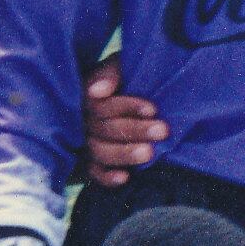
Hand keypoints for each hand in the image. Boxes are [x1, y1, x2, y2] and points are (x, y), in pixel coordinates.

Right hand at [80, 60, 163, 185]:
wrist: (112, 100)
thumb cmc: (122, 81)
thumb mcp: (118, 68)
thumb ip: (111, 73)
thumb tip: (98, 91)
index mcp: (85, 97)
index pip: (102, 105)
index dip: (127, 107)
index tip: (153, 109)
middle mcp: (81, 121)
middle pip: (105, 128)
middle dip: (135, 130)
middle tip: (163, 130)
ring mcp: (82, 143)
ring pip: (100, 151)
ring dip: (124, 153)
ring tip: (150, 154)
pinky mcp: (86, 163)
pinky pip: (92, 173)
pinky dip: (106, 177)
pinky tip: (124, 177)